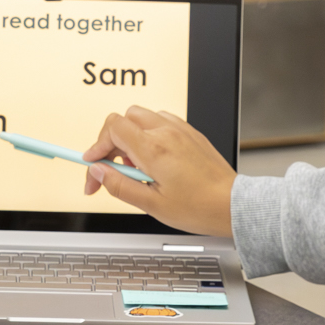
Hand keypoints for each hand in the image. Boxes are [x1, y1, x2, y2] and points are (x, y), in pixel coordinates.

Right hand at [80, 107, 235, 236]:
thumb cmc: (199, 207)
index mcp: (154, 148)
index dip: (96, 145)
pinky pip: (162, 122)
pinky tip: (156, 159)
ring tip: (138, 166)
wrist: (232, 205)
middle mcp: (167, 132)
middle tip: (113, 167)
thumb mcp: (151, 204)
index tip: (93, 164)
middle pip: (125, 118)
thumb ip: (119, 185)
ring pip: (143, 117)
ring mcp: (181, 130)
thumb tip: (98, 172)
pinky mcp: (191, 134)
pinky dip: (151, 135)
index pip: (113, 128)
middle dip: (112, 140)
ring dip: (132, 136)